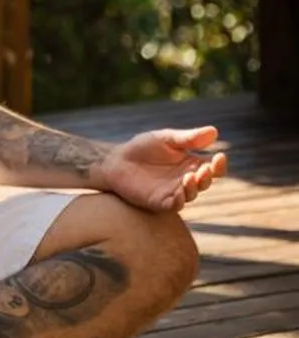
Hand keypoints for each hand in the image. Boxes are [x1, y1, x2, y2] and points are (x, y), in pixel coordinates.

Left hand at [97, 127, 226, 212]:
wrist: (117, 160)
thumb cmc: (143, 148)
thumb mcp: (166, 138)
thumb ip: (188, 138)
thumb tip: (214, 131)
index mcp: (191, 163)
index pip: (213, 167)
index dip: (219, 164)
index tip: (220, 156)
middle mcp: (187, 180)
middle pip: (205, 182)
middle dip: (207, 176)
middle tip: (205, 168)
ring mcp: (174, 192)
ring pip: (191, 194)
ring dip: (194, 187)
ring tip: (190, 176)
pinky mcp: (160, 202)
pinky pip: (174, 205)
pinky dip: (179, 200)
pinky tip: (180, 192)